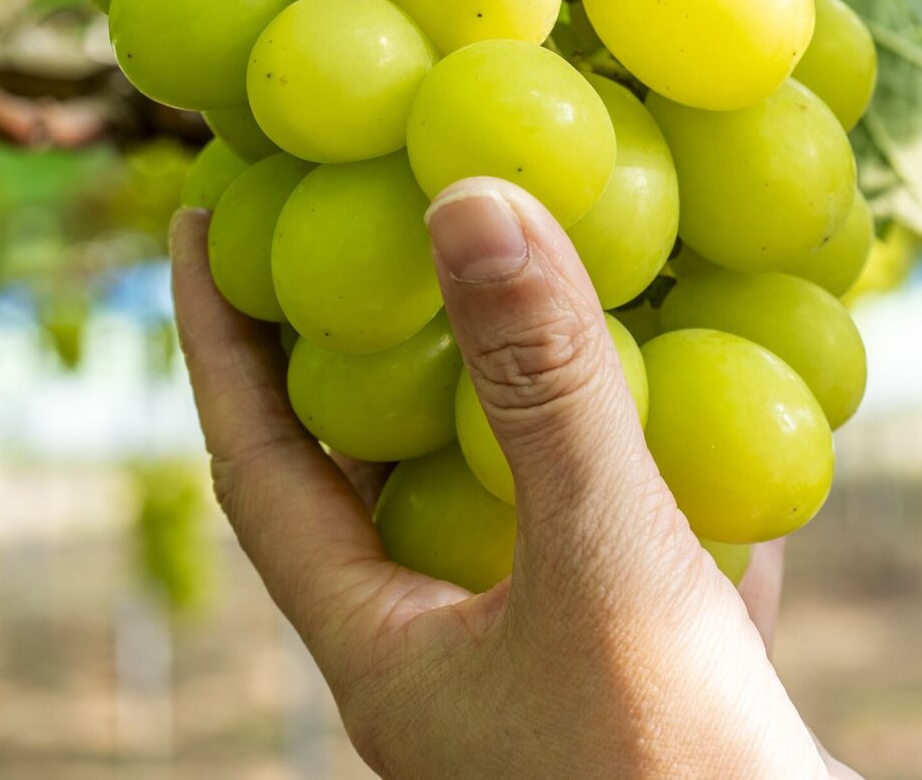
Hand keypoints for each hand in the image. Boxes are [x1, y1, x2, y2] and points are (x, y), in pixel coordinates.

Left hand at [170, 178, 854, 778]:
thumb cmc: (671, 772)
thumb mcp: (604, 560)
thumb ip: (542, 386)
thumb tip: (464, 198)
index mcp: (383, 651)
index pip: (259, 466)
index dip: (220, 339)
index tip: (201, 215)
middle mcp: (448, 667)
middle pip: (377, 481)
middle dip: (375, 349)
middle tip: (376, 219)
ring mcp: (548, 684)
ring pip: (515, 515)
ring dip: (528, 403)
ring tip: (543, 288)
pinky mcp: (651, 694)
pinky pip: (638, 562)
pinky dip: (664, 478)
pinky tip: (720, 419)